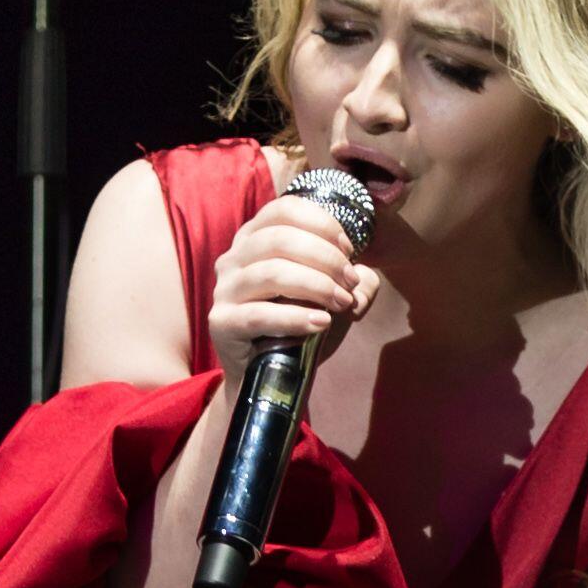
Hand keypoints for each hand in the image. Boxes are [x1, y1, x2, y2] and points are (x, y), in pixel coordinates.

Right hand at [208, 194, 379, 398]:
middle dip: (326, 258)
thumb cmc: (299, 328)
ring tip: (342, 303)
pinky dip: (296, 317)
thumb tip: (365, 277)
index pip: (285, 210)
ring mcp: (224, 290)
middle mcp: (234, 258)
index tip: (349, 250)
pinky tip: (322, 323)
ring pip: (271, 272)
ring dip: (316, 285)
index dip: (322, 224)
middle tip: (350, 283)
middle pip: (280, 238)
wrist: (270, 378)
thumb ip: (354, 281)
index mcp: (255, 238)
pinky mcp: (222, 323)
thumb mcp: (332, 297)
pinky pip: (260, 315)